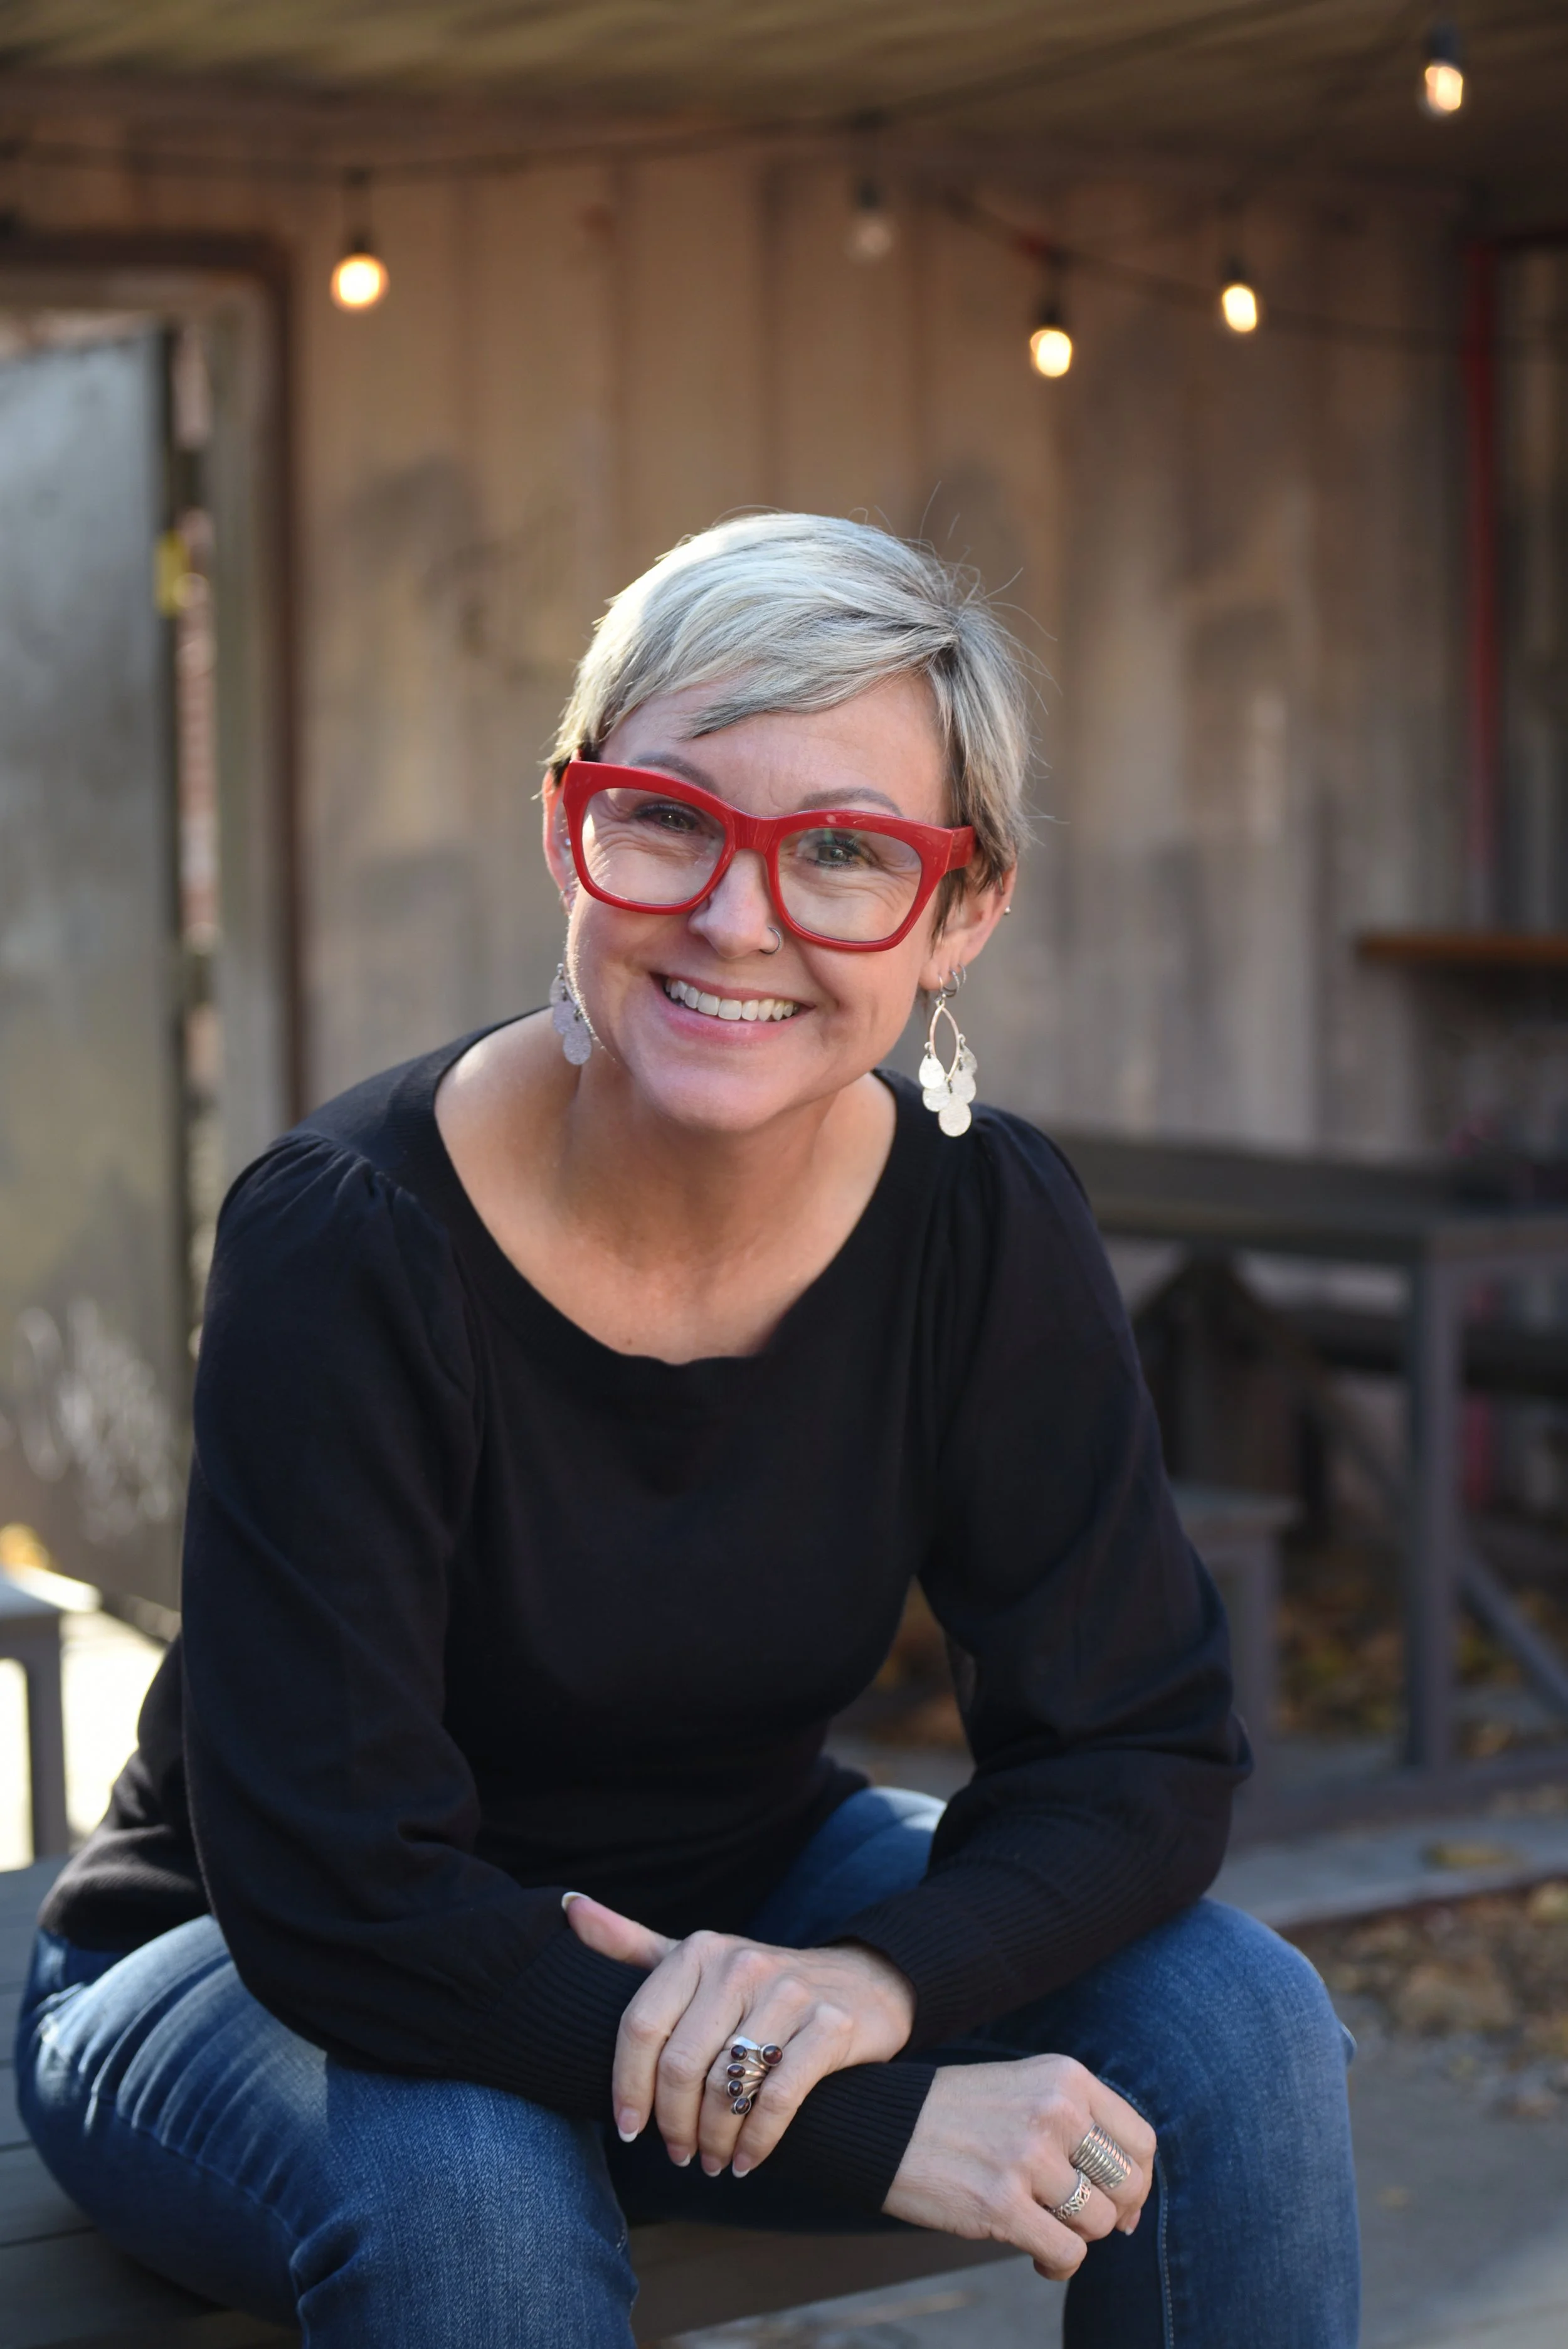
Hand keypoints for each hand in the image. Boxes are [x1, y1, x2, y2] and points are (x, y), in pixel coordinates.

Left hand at [563, 1892, 914, 2176]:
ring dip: (713, 2140)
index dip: (627, 2086)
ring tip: (712, 2161)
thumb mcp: (696, 1959)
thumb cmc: (761, 1985)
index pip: (640, 2026)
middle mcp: (741, 1964)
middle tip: (677, 2155)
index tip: (628, 2130)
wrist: (862, 1983)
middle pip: (680, 2064)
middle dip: (672, 2124)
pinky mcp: (830, 2026)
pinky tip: (748, 2161)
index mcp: (699, 1949)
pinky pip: (779, 2097)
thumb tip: (568, 1908)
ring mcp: (789, 1993)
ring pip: (726, 2085)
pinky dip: (757, 2141)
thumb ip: (632, 1943)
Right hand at [883, 2056, 1155, 2281]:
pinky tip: (1034, 2255)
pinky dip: (1057, 2265)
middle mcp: (1055, 2110)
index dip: (1137, 2181)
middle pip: (1127, 2185)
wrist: (881, 2122)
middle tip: (1077, 2220)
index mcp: (1065, 2076)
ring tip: (1044, 2229)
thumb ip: (1080, 2131)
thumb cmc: (958, 2114)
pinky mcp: (1001, 2203)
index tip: (1116, 2199)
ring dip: (1076, 2237)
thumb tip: (1133, 2211)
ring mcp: (1028, 2157)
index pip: (1140, 2141)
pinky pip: (1067, 2253)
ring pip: (1098, 2223)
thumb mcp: (1026, 2092)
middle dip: (1111, 2214)